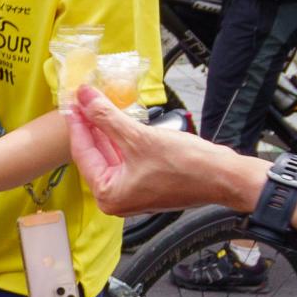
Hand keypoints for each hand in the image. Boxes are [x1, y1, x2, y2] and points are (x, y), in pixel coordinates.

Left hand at [67, 86, 259, 216]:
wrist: (225, 177)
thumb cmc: (187, 166)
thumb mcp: (139, 136)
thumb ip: (107, 116)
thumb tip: (85, 98)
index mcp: (108, 195)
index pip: (82, 153)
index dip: (77, 123)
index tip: (72, 102)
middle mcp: (116, 199)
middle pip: (95, 155)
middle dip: (90, 126)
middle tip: (82, 100)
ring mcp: (132, 192)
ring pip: (111, 155)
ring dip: (106, 130)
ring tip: (97, 105)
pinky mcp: (147, 184)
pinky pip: (126, 158)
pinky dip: (122, 139)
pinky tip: (118, 120)